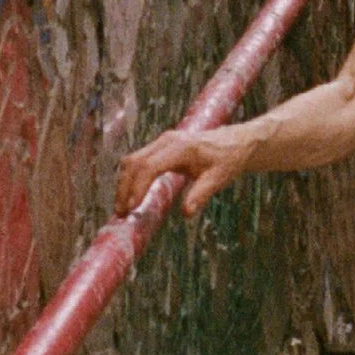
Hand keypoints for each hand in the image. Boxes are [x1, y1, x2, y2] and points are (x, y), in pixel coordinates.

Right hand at [115, 125, 249, 218]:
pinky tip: (130, 195)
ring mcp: (161, 141)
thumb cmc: (227, 160)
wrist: (234, 142)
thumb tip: (186, 213)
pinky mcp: (160, 146)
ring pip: (132, 160)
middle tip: (120, 212)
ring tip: (122, 207)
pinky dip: (131, 177)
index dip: (138, 187)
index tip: (132, 207)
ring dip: (124, 183)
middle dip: (124, 188)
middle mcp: (167, 141)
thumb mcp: (218, 179)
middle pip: (134, 162)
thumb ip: (201, 194)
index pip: (150, 166)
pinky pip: (138, 160)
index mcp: (181, 148)